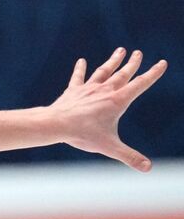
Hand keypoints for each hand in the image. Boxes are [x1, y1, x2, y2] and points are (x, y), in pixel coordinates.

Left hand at [50, 47, 166, 171]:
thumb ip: (129, 157)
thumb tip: (148, 168)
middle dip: (132, 63)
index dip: (153, 73)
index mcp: (117, 101)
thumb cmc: (82, 134)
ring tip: (120, 50)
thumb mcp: (110, 147)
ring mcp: (88, 89)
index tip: (162, 63)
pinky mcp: (73, 91)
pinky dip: (80, 69)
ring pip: (103, 71)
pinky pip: (78, 77)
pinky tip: (81, 61)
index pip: (140, 84)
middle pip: (123, 74)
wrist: (56, 124)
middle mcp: (104, 91)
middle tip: (139, 52)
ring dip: (113, 61)